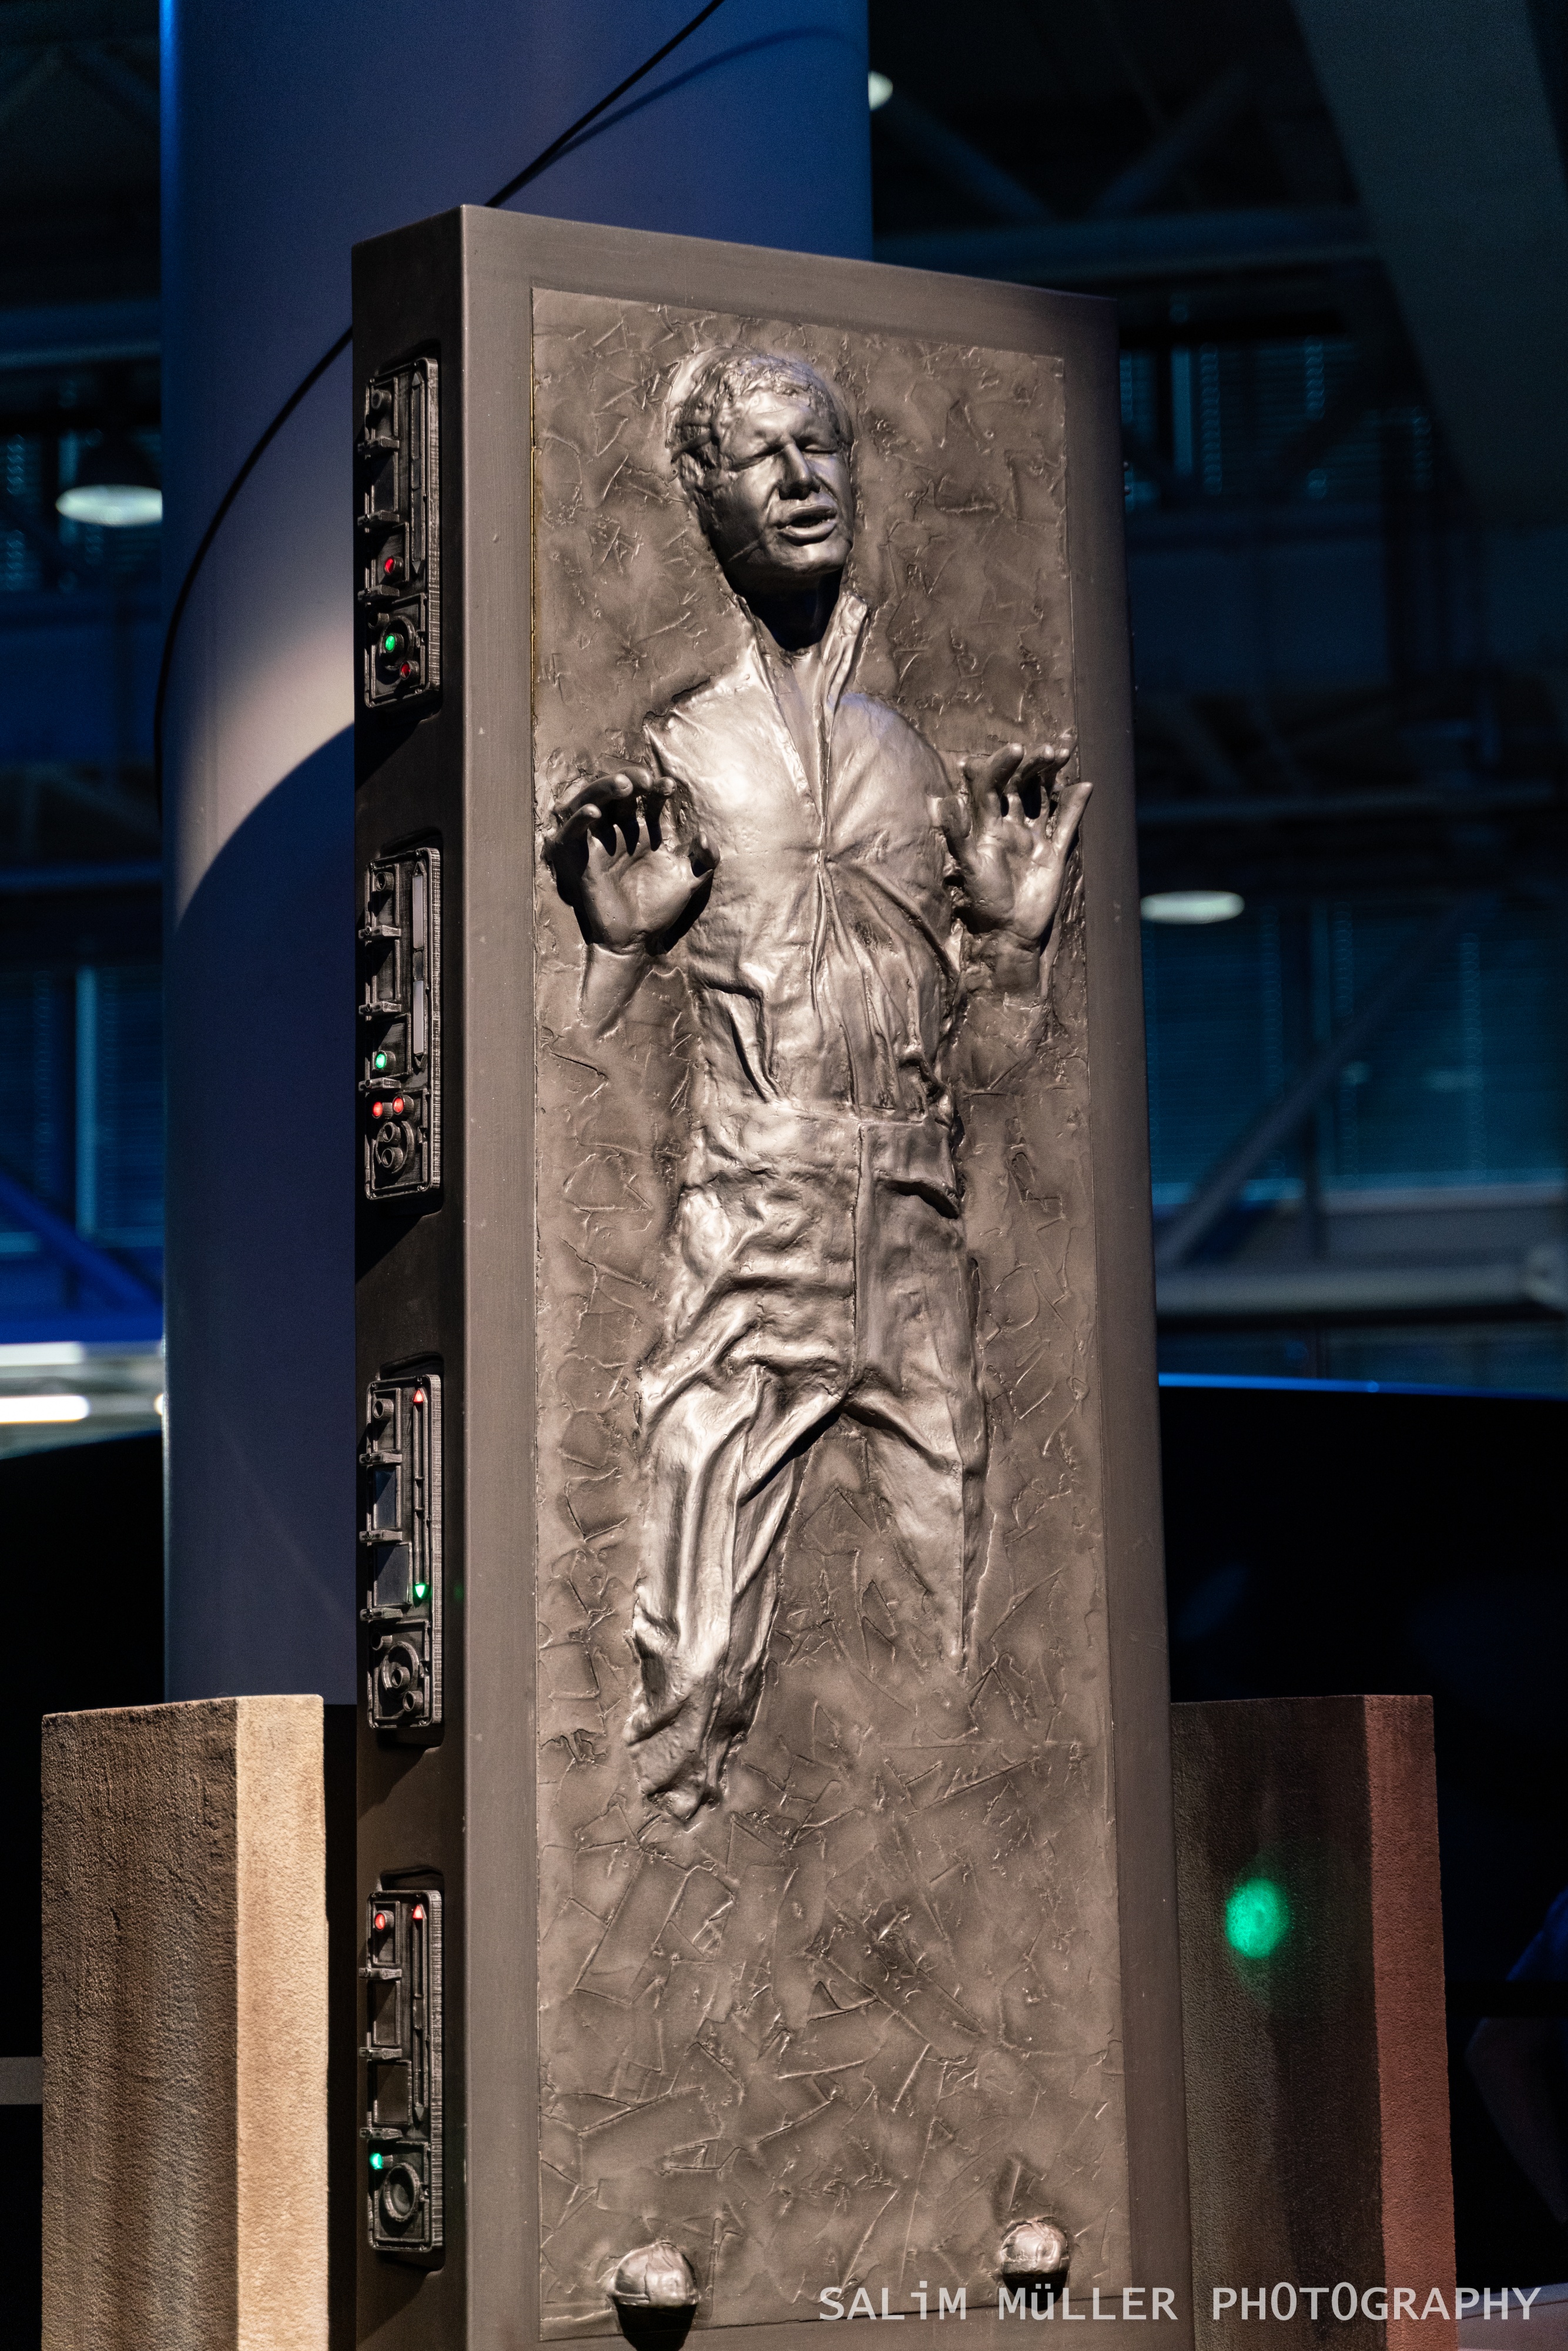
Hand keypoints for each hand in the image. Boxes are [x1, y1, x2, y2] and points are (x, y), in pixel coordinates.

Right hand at [544, 767, 715, 951]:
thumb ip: (705, 859)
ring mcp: (599, 843)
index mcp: (645, 832)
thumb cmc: (660, 910)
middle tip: (646, 778)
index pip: (647, 799)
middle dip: (631, 778)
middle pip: (618, 792)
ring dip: (604, 788)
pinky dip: (579, 819)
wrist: (637, 940)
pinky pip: (571, 832)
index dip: (657, 788)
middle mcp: (620, 832)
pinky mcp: (580, 858)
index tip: (669, 787)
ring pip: (592, 802)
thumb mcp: (689, 882)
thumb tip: (703, 835)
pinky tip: (595, 813)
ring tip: (624, 785)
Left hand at [940, 739, 1091, 947]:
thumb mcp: (967, 866)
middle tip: (1048, 749)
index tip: (1016, 749)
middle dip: (1033, 763)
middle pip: (1021, 784)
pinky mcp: (1054, 853)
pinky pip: (1066, 823)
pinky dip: (1075, 805)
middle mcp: (1009, 826)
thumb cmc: (983, 900)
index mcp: (986, 825)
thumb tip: (943, 803)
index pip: (992, 784)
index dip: (1001, 764)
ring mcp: (1033, 837)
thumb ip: (957, 835)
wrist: (1009, 932)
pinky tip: (1086, 785)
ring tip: (1062, 752)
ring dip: (1052, 775)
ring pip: (1044, 796)